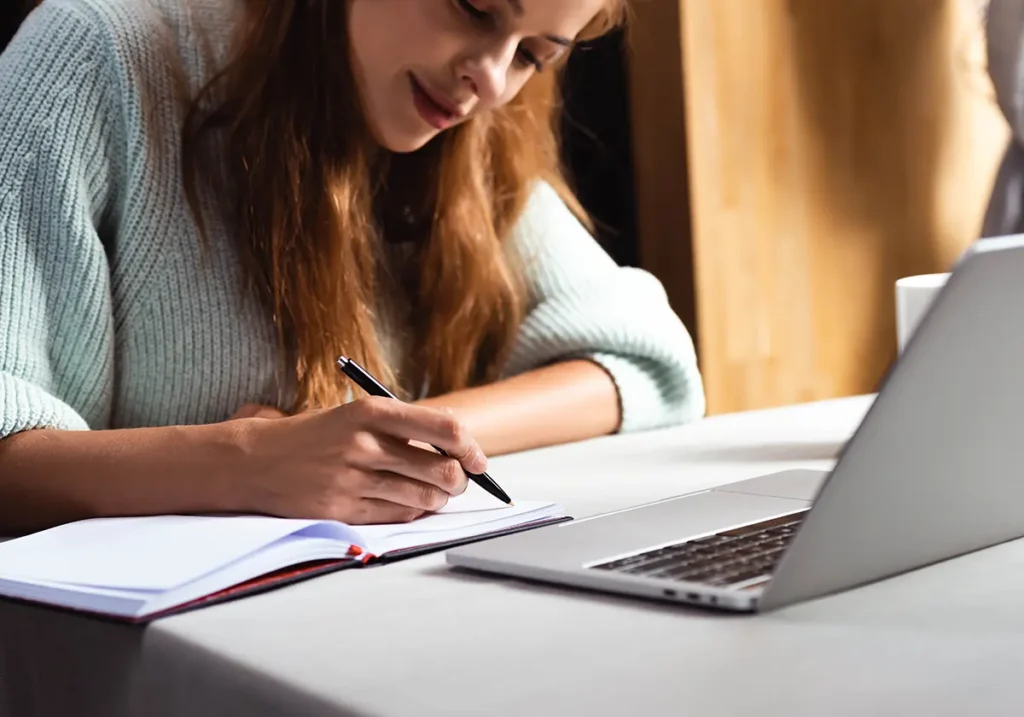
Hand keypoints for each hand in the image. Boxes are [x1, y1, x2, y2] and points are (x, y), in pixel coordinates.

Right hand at [236, 397, 487, 524]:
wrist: (254, 461)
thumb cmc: (313, 435)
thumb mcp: (355, 414)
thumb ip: (401, 425)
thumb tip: (456, 441)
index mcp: (371, 412)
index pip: (444, 430)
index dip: (471, 448)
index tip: (478, 460)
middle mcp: (364, 444)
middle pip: (442, 470)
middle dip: (461, 480)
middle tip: (459, 481)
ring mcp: (353, 480)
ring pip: (425, 498)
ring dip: (440, 499)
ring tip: (436, 494)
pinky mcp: (343, 510)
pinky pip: (398, 516)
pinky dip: (414, 512)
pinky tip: (411, 504)